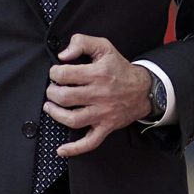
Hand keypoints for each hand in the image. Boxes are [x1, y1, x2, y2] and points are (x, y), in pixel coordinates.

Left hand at [44, 34, 152, 158]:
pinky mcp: (106, 127)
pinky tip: (61, 150)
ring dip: (55, 114)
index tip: (55, 73)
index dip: (54, 73)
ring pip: (72, 119)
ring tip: (50, 107)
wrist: (143, 89)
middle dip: (52, 92)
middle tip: (52, 89)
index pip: (65, 75)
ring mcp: (102, 113)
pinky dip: (74, 148)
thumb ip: (81, 43)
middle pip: (65, 97)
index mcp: (98, 74)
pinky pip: (90, 142)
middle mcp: (99, 95)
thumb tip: (63, 55)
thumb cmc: (120, 68)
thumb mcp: (104, 47)